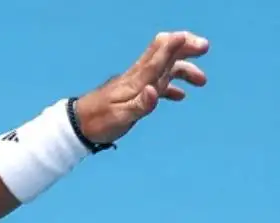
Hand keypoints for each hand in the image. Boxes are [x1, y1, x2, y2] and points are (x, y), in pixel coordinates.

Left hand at [74, 30, 208, 145]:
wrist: (75, 127)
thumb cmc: (98, 123)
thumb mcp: (120, 118)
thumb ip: (140, 105)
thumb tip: (156, 90)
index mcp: (136, 81)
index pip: (158, 57)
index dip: (174, 45)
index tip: (189, 38)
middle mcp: (137, 77)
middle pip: (163, 54)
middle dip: (185, 48)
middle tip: (205, 48)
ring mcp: (135, 84)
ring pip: (163, 69)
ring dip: (184, 70)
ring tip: (202, 81)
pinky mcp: (131, 93)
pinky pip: (155, 85)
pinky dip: (170, 87)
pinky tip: (181, 96)